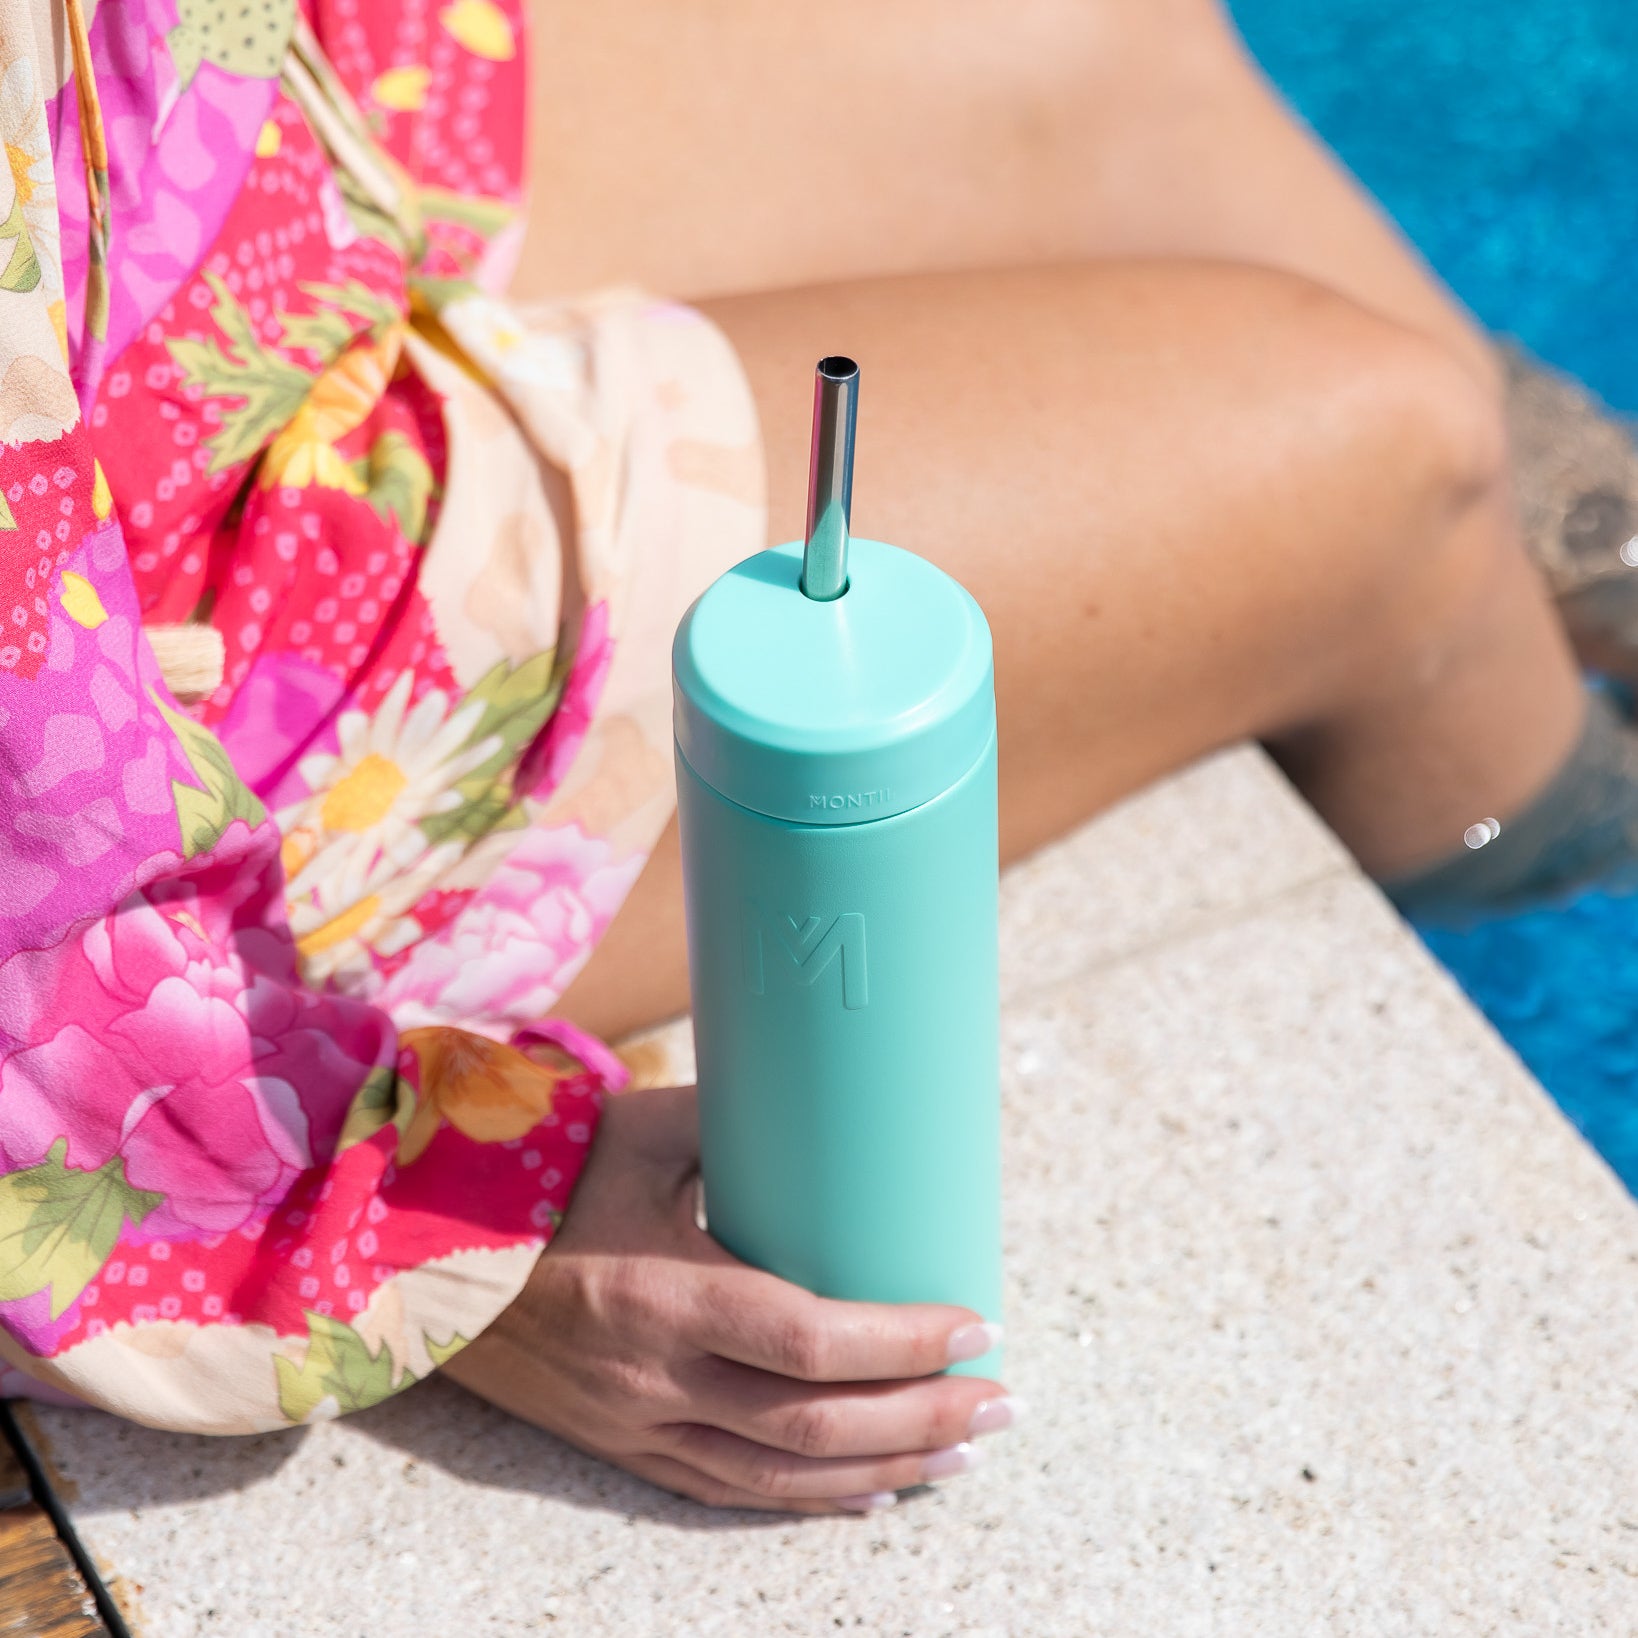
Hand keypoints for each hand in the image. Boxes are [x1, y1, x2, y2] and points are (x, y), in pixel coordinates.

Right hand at [442, 1084, 1018, 1512]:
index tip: (975, 1324)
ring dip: (888, 1468)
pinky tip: (875, 1494)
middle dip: (924, 1418)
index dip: (900, 1342)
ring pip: (783, 1475)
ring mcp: (639, 1424)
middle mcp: (654, 1376)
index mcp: (659, 1292)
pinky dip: (812, 1501)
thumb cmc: (539, 1182)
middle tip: (1003, 1403)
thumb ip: (733, 1120)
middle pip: (814, 1425)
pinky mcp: (625, 1447)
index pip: (807, 1337)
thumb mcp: (636, 1130)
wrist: (425, 1263)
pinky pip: (731, 1492)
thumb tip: (827, 1104)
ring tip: (967, 1452)